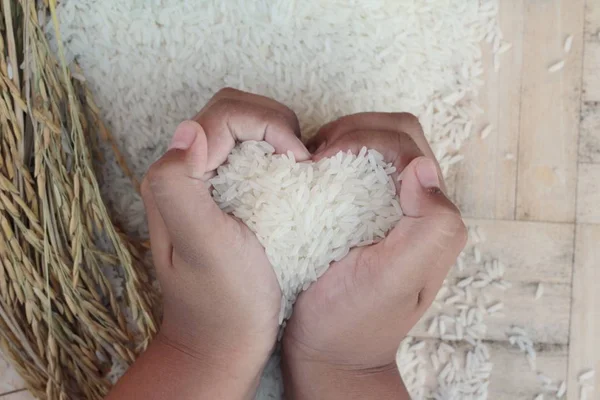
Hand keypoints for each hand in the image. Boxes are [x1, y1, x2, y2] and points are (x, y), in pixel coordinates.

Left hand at [108, 88, 309, 399]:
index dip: (268, 124)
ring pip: (244, 126)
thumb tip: (190, 130)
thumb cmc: (222, 301)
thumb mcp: (202, 246)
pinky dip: (277, 149)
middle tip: (299, 159)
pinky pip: (251, 151)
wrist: (223, 342)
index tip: (298, 160)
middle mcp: (185, 171)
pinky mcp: (226, 193)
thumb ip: (181, 186)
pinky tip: (292, 174)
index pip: (224, 115)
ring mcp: (206, 181)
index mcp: (175, 176)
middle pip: (232, 111)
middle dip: (274, 122)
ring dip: (278, 133)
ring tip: (298, 166)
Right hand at [282, 113, 466, 398]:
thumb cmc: (357, 320)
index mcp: (430, 214)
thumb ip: (429, 225)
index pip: (405, 142)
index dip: (363, 136)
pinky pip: (352, 169)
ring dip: (340, 139)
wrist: (330, 354)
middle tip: (315, 152)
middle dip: (352, 129)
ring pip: (372, 146)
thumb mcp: (397, 278)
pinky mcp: (359, 215)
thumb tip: (420, 167)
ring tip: (309, 160)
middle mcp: (414, 206)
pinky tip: (309, 174)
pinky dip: (330, 158)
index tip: (322, 159)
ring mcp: (386, 208)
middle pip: (393, 134)